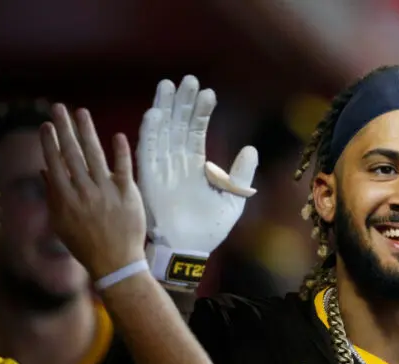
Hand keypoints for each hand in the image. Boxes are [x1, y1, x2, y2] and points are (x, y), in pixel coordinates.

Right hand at [40, 104, 145, 279]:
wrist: (115, 261)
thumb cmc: (85, 243)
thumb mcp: (61, 222)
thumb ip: (53, 195)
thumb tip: (45, 171)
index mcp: (65, 198)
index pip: (54, 164)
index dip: (50, 143)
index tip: (46, 125)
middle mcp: (84, 191)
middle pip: (72, 154)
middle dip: (64, 129)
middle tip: (58, 107)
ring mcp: (106, 191)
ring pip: (95, 155)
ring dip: (87, 131)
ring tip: (81, 112)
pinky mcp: (128, 194)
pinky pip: (124, 168)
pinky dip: (120, 152)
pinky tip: (116, 135)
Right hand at [137, 75, 257, 251]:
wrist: (189, 250)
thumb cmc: (209, 229)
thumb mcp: (233, 199)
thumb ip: (241, 174)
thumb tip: (251, 148)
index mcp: (195, 166)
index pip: (196, 131)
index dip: (201, 112)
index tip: (208, 92)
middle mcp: (176, 163)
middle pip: (177, 124)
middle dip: (182, 102)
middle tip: (187, 79)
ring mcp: (161, 168)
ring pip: (162, 132)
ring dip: (164, 108)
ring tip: (168, 85)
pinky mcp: (149, 178)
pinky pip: (147, 151)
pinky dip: (150, 132)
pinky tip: (154, 113)